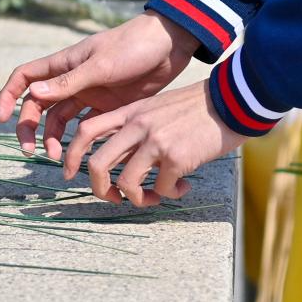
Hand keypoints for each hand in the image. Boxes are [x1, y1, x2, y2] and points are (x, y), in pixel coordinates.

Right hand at [0, 10, 199, 157]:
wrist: (170, 46)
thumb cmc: (133, 47)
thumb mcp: (100, 66)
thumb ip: (68, 83)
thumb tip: (33, 94)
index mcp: (63, 64)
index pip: (25, 77)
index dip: (9, 96)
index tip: (3, 120)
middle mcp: (71, 80)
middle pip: (38, 105)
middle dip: (30, 128)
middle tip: (31, 151)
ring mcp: (88, 93)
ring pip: (59, 119)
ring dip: (54, 138)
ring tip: (60, 157)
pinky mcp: (107, 106)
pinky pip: (86, 126)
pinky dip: (80, 140)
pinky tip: (83, 153)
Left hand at [63, 80, 247, 205]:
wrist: (231, 101)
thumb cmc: (196, 108)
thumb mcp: (157, 109)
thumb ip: (138, 129)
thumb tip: (127, 164)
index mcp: (129, 113)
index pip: (85, 131)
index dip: (71, 156)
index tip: (70, 174)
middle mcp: (136, 126)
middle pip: (97, 164)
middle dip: (99, 190)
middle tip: (114, 199)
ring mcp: (154, 141)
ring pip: (126, 183)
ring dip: (138, 199)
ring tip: (154, 198)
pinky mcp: (176, 157)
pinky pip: (161, 189)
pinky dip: (169, 194)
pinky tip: (183, 187)